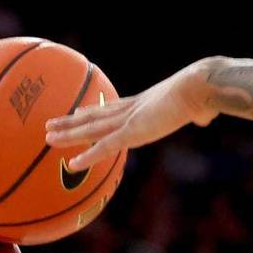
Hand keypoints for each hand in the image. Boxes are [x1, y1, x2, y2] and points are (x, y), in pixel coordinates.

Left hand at [44, 59, 217, 170]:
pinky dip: (88, 156)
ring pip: (92, 130)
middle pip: (95, 117)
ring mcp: (130, 121)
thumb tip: (206, 116)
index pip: (113, 108)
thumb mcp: (200, 107)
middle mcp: (132, 110)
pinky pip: (105, 147)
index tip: (77, 112)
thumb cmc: (205, 94)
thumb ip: (200, 114)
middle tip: (50, 124)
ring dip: (68, 134)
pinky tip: (72, 164)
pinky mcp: (133, 132)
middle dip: (72, 121)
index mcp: (145, 103)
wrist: (199, 88)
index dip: (94, 111)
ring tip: (47, 136)